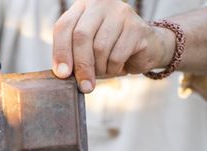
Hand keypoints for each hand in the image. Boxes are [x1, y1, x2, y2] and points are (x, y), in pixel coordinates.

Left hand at [52, 0, 174, 91]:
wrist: (146, 49)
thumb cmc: (110, 51)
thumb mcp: (86, 51)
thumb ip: (72, 56)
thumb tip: (62, 73)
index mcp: (83, 7)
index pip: (64, 26)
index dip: (60, 52)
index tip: (62, 74)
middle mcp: (100, 4)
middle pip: (81, 36)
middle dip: (80, 65)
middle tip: (84, 86)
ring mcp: (120, 12)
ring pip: (100, 47)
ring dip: (99, 68)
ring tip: (105, 71)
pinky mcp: (136, 27)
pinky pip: (116, 56)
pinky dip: (114, 68)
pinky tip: (118, 67)